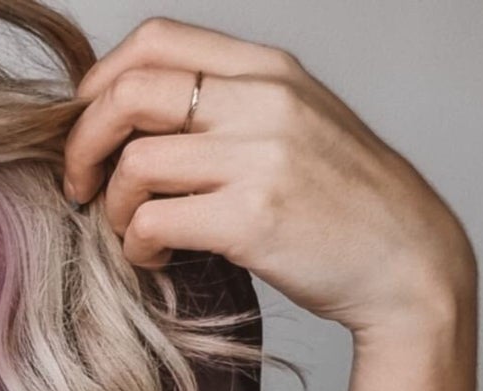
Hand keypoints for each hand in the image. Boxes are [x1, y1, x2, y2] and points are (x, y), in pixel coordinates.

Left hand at [64, 19, 471, 337]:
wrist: (402, 255)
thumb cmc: (335, 198)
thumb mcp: (290, 121)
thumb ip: (224, 105)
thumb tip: (129, 110)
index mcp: (267, 68)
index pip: (155, 40)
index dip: (100, 82)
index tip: (88, 127)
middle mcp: (263, 99)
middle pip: (128, 93)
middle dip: (82, 145)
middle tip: (80, 187)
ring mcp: (260, 156)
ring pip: (133, 164)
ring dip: (113, 208)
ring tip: (135, 231)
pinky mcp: (252, 217)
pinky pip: (151, 222)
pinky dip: (136, 246)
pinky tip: (156, 256)